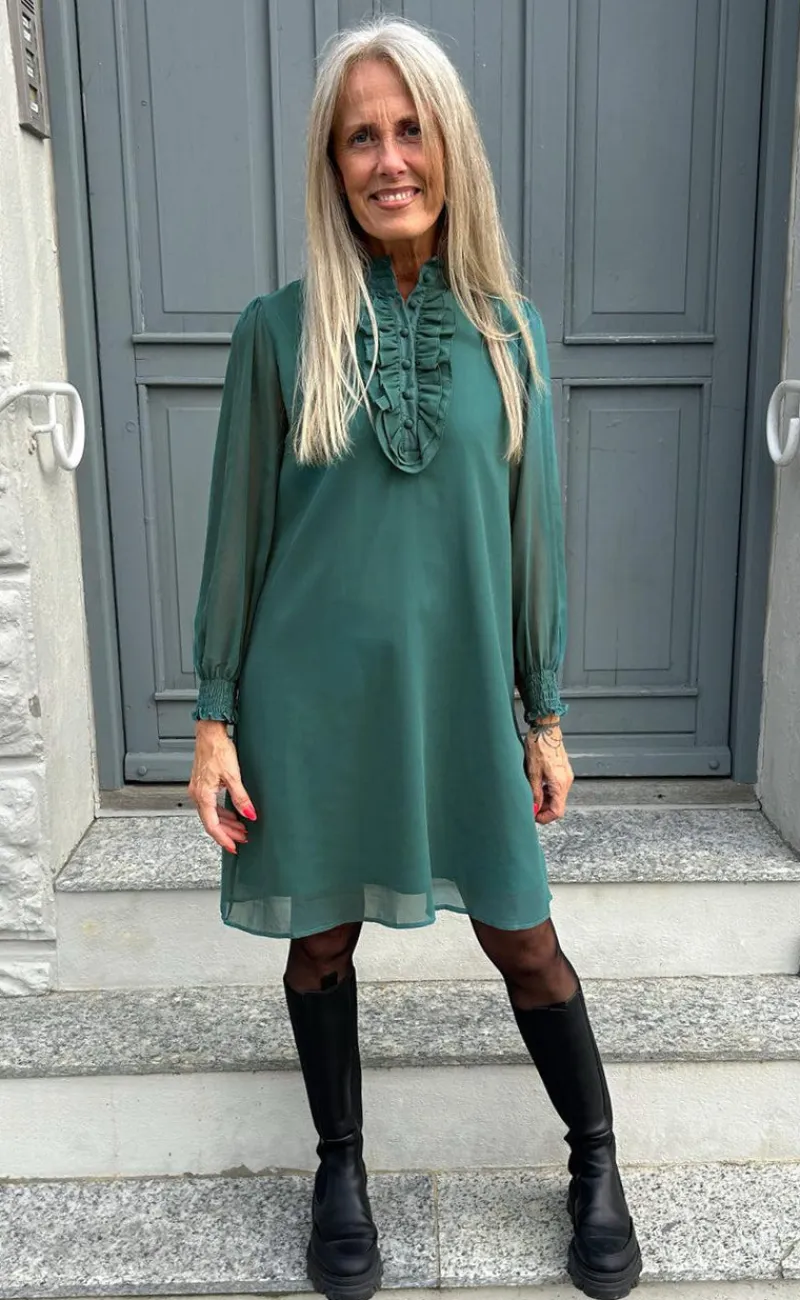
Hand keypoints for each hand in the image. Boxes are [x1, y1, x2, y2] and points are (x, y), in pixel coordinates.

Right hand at [188, 720, 255, 853]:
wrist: (209, 734)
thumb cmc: (218, 750)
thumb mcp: (233, 776)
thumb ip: (241, 798)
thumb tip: (250, 814)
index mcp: (203, 795)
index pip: (212, 825)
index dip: (224, 838)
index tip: (234, 847)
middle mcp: (197, 795)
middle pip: (212, 822)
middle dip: (228, 832)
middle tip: (243, 838)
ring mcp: (198, 790)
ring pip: (211, 814)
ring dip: (226, 823)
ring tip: (241, 828)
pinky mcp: (202, 784)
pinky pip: (210, 805)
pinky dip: (222, 813)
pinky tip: (232, 814)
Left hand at [524, 714, 573, 824]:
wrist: (546, 728)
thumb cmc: (538, 746)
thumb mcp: (532, 772)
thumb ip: (534, 793)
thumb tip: (533, 808)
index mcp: (559, 784)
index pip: (557, 812)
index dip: (545, 818)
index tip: (533, 816)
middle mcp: (566, 781)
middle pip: (558, 805)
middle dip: (544, 810)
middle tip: (529, 807)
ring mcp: (566, 776)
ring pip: (557, 796)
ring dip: (545, 800)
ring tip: (531, 795)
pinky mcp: (563, 771)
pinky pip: (557, 787)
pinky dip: (547, 791)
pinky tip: (537, 785)